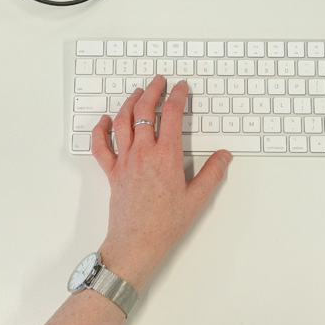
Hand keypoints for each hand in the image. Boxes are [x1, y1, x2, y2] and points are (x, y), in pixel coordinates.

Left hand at [89, 74, 231, 290]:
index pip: (172, 114)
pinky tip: (105, 120)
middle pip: (144, 110)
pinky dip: (101, 129)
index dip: (177, 95)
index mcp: (166, 156)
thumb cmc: (165, 224)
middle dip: (153, 91)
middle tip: (159, 81)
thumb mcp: (197, 199)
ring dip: (129, 102)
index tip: (181, 87)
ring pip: (123, 122)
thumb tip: (223, 156)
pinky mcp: (111, 172)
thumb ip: (212, 173)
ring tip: (137, 93)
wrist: (137, 243)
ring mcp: (124, 161)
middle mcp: (143, 153)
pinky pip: (101, 146)